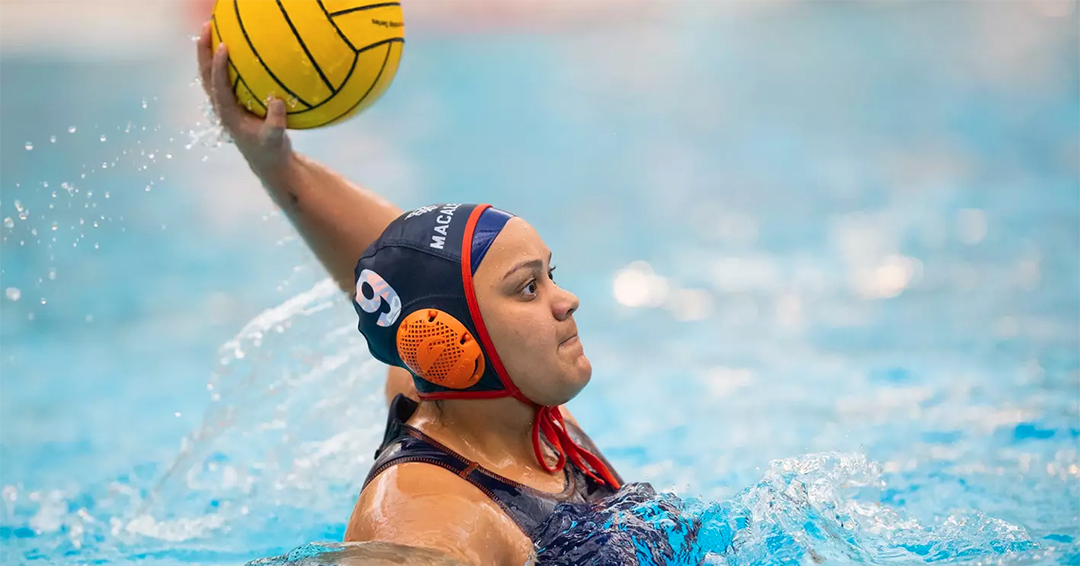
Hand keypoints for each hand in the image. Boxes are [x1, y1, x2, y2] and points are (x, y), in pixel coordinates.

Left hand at [196, 21, 291, 175]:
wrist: (268, 163)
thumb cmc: (272, 152)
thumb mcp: (276, 139)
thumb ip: (276, 122)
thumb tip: (277, 101)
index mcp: (228, 114)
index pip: (219, 85)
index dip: (219, 65)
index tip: (224, 46)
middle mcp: (221, 107)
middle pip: (205, 74)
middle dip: (204, 51)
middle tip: (207, 27)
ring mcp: (225, 104)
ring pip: (210, 75)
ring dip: (209, 53)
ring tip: (212, 30)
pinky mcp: (233, 103)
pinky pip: (224, 78)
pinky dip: (223, 62)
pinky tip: (233, 47)